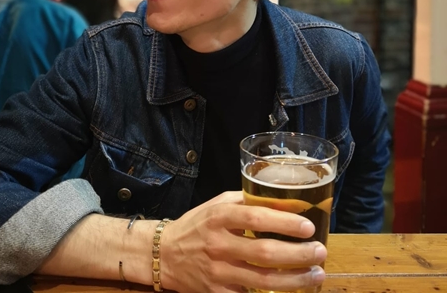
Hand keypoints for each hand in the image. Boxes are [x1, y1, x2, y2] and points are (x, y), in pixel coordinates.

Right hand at [161, 191, 326, 292]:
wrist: (164, 254)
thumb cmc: (196, 225)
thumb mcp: (216, 205)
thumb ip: (244, 202)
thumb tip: (281, 201)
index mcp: (218, 217)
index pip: (255, 218)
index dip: (283, 222)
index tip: (308, 226)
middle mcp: (218, 244)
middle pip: (263, 252)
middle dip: (297, 254)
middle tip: (320, 251)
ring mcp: (217, 272)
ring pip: (262, 280)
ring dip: (294, 280)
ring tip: (316, 274)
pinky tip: (292, 292)